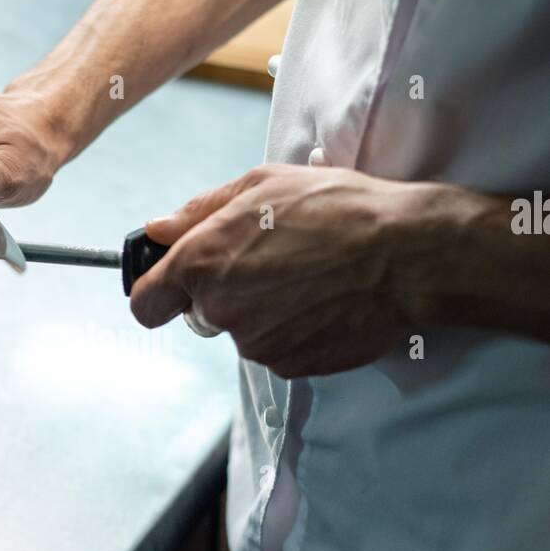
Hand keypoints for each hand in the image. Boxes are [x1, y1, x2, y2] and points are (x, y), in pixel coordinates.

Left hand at [130, 164, 415, 376]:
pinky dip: (293, 332)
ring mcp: (255, 343)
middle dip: (223, 294)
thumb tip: (158, 229)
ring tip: (308, 278)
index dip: (155, 295)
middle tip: (270, 264)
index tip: (168, 290)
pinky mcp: (289, 366)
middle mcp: (220, 309)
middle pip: (199, 316)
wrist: (403, 255)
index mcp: (202, 262)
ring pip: (243, 332)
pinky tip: (323, 302)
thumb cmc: (337, 209)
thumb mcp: (262, 184)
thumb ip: (200, 211)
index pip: (145, 303)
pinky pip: (278, 351)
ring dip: (264, 311)